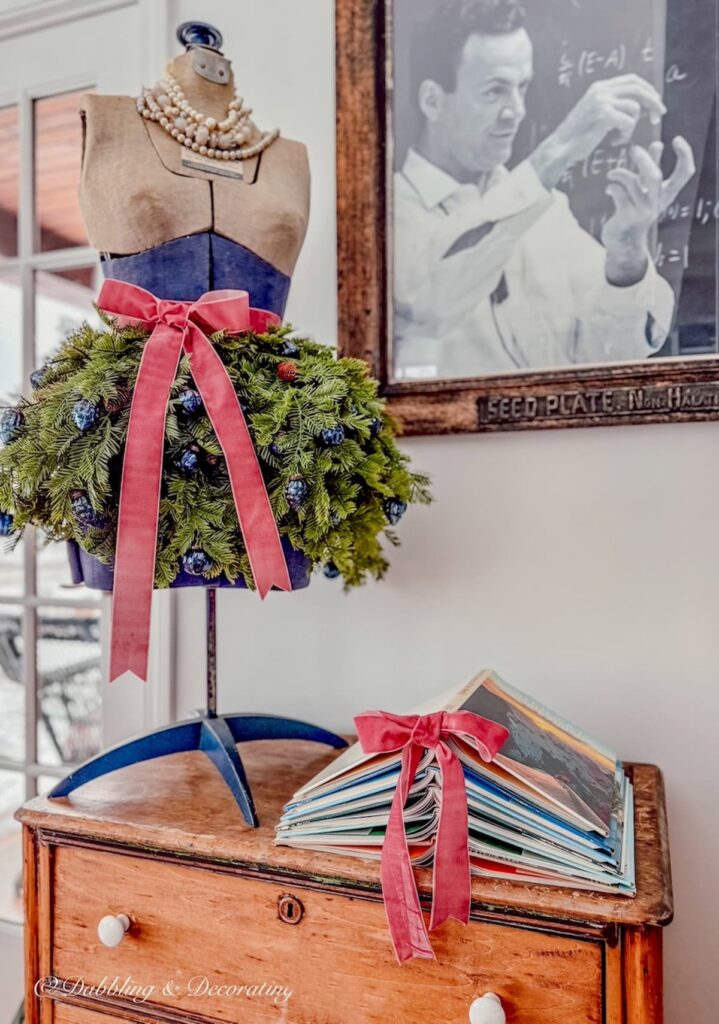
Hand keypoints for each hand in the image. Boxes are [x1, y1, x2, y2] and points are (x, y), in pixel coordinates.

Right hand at [530, 75, 665, 189]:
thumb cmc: (578, 137)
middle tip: (658, 116)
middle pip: (638, 88)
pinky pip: (628, 122)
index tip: (655, 103)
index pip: (632, 80)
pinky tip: (614, 141)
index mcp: (600, 87)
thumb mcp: (596, 114)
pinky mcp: (603, 115)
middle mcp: (601, 90)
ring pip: (634, 108)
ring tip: (620, 137)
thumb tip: (642, 105)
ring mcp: (601, 101)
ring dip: (632, 126)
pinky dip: (625, 134)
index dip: (648, 90)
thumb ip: (614, 105)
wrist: (560, 148)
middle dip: (652, 102)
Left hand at [602, 137, 695, 286]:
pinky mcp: (626, 217)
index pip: (685, 172)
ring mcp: (642, 211)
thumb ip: (651, 168)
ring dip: (619, 174)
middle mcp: (657, 202)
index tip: (676, 139)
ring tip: (611, 174)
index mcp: (667, 193)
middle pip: (655, 175)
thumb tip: (657, 143)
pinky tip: (609, 189)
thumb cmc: (635, 211)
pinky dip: (612, 187)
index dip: (685, 154)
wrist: (624, 242)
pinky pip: (619, 194)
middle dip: (644, 159)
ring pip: (632, 183)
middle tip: (634, 149)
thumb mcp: (646, 190)